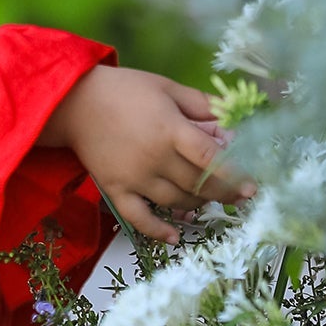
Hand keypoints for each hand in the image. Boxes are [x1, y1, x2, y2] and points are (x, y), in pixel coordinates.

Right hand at [39, 67, 252, 244]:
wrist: (73, 101)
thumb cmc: (123, 89)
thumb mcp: (166, 87)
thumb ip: (200, 105)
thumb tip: (231, 123)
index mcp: (170, 129)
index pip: (211, 159)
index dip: (235, 175)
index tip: (253, 186)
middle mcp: (154, 158)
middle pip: (199, 185)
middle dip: (224, 193)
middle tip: (240, 196)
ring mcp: (134, 177)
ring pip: (176, 202)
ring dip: (198, 205)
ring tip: (209, 201)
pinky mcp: (115, 189)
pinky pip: (139, 218)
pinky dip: (158, 231)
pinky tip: (174, 237)